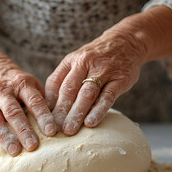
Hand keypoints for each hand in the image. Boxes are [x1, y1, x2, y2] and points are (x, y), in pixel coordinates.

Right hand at [0, 39, 56, 155]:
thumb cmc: (19, 83)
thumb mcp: (33, 84)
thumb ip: (43, 100)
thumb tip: (59, 121)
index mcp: (22, 84)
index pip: (34, 101)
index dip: (43, 116)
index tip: (51, 132)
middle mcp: (4, 91)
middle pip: (13, 112)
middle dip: (23, 130)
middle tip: (32, 147)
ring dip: (4, 135)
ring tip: (14, 151)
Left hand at [45, 6, 171, 135]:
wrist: (127, 41)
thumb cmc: (98, 58)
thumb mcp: (79, 61)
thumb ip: (66, 79)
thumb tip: (51, 106)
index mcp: (71, 61)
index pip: (54, 83)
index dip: (48, 102)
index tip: (44, 119)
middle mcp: (85, 64)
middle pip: (69, 90)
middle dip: (60, 112)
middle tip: (54, 129)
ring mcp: (103, 71)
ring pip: (86, 94)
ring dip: (76, 113)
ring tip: (69, 130)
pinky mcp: (119, 79)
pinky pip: (107, 97)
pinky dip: (98, 110)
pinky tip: (90, 123)